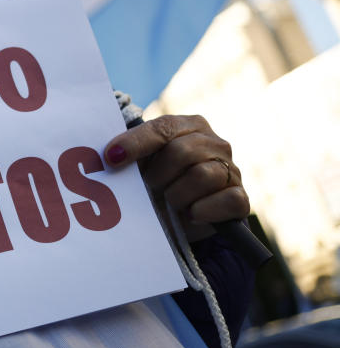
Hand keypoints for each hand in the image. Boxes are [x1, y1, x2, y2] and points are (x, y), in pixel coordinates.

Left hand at [103, 115, 248, 240]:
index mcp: (189, 126)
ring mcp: (231, 170)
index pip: (163, 128)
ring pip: (202, 176)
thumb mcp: (142, 167)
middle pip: (182, 152)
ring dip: (177, 195)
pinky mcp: (240, 199)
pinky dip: (203, 210)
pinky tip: (190, 214)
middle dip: (158, 175)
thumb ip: (129, 154)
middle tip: (150, 188)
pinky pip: (226, 200)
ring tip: (170, 202)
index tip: (111, 158)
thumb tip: (108, 155)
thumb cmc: (158, 185)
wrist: (183, 221)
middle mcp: (214, 143)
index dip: (136, 143)